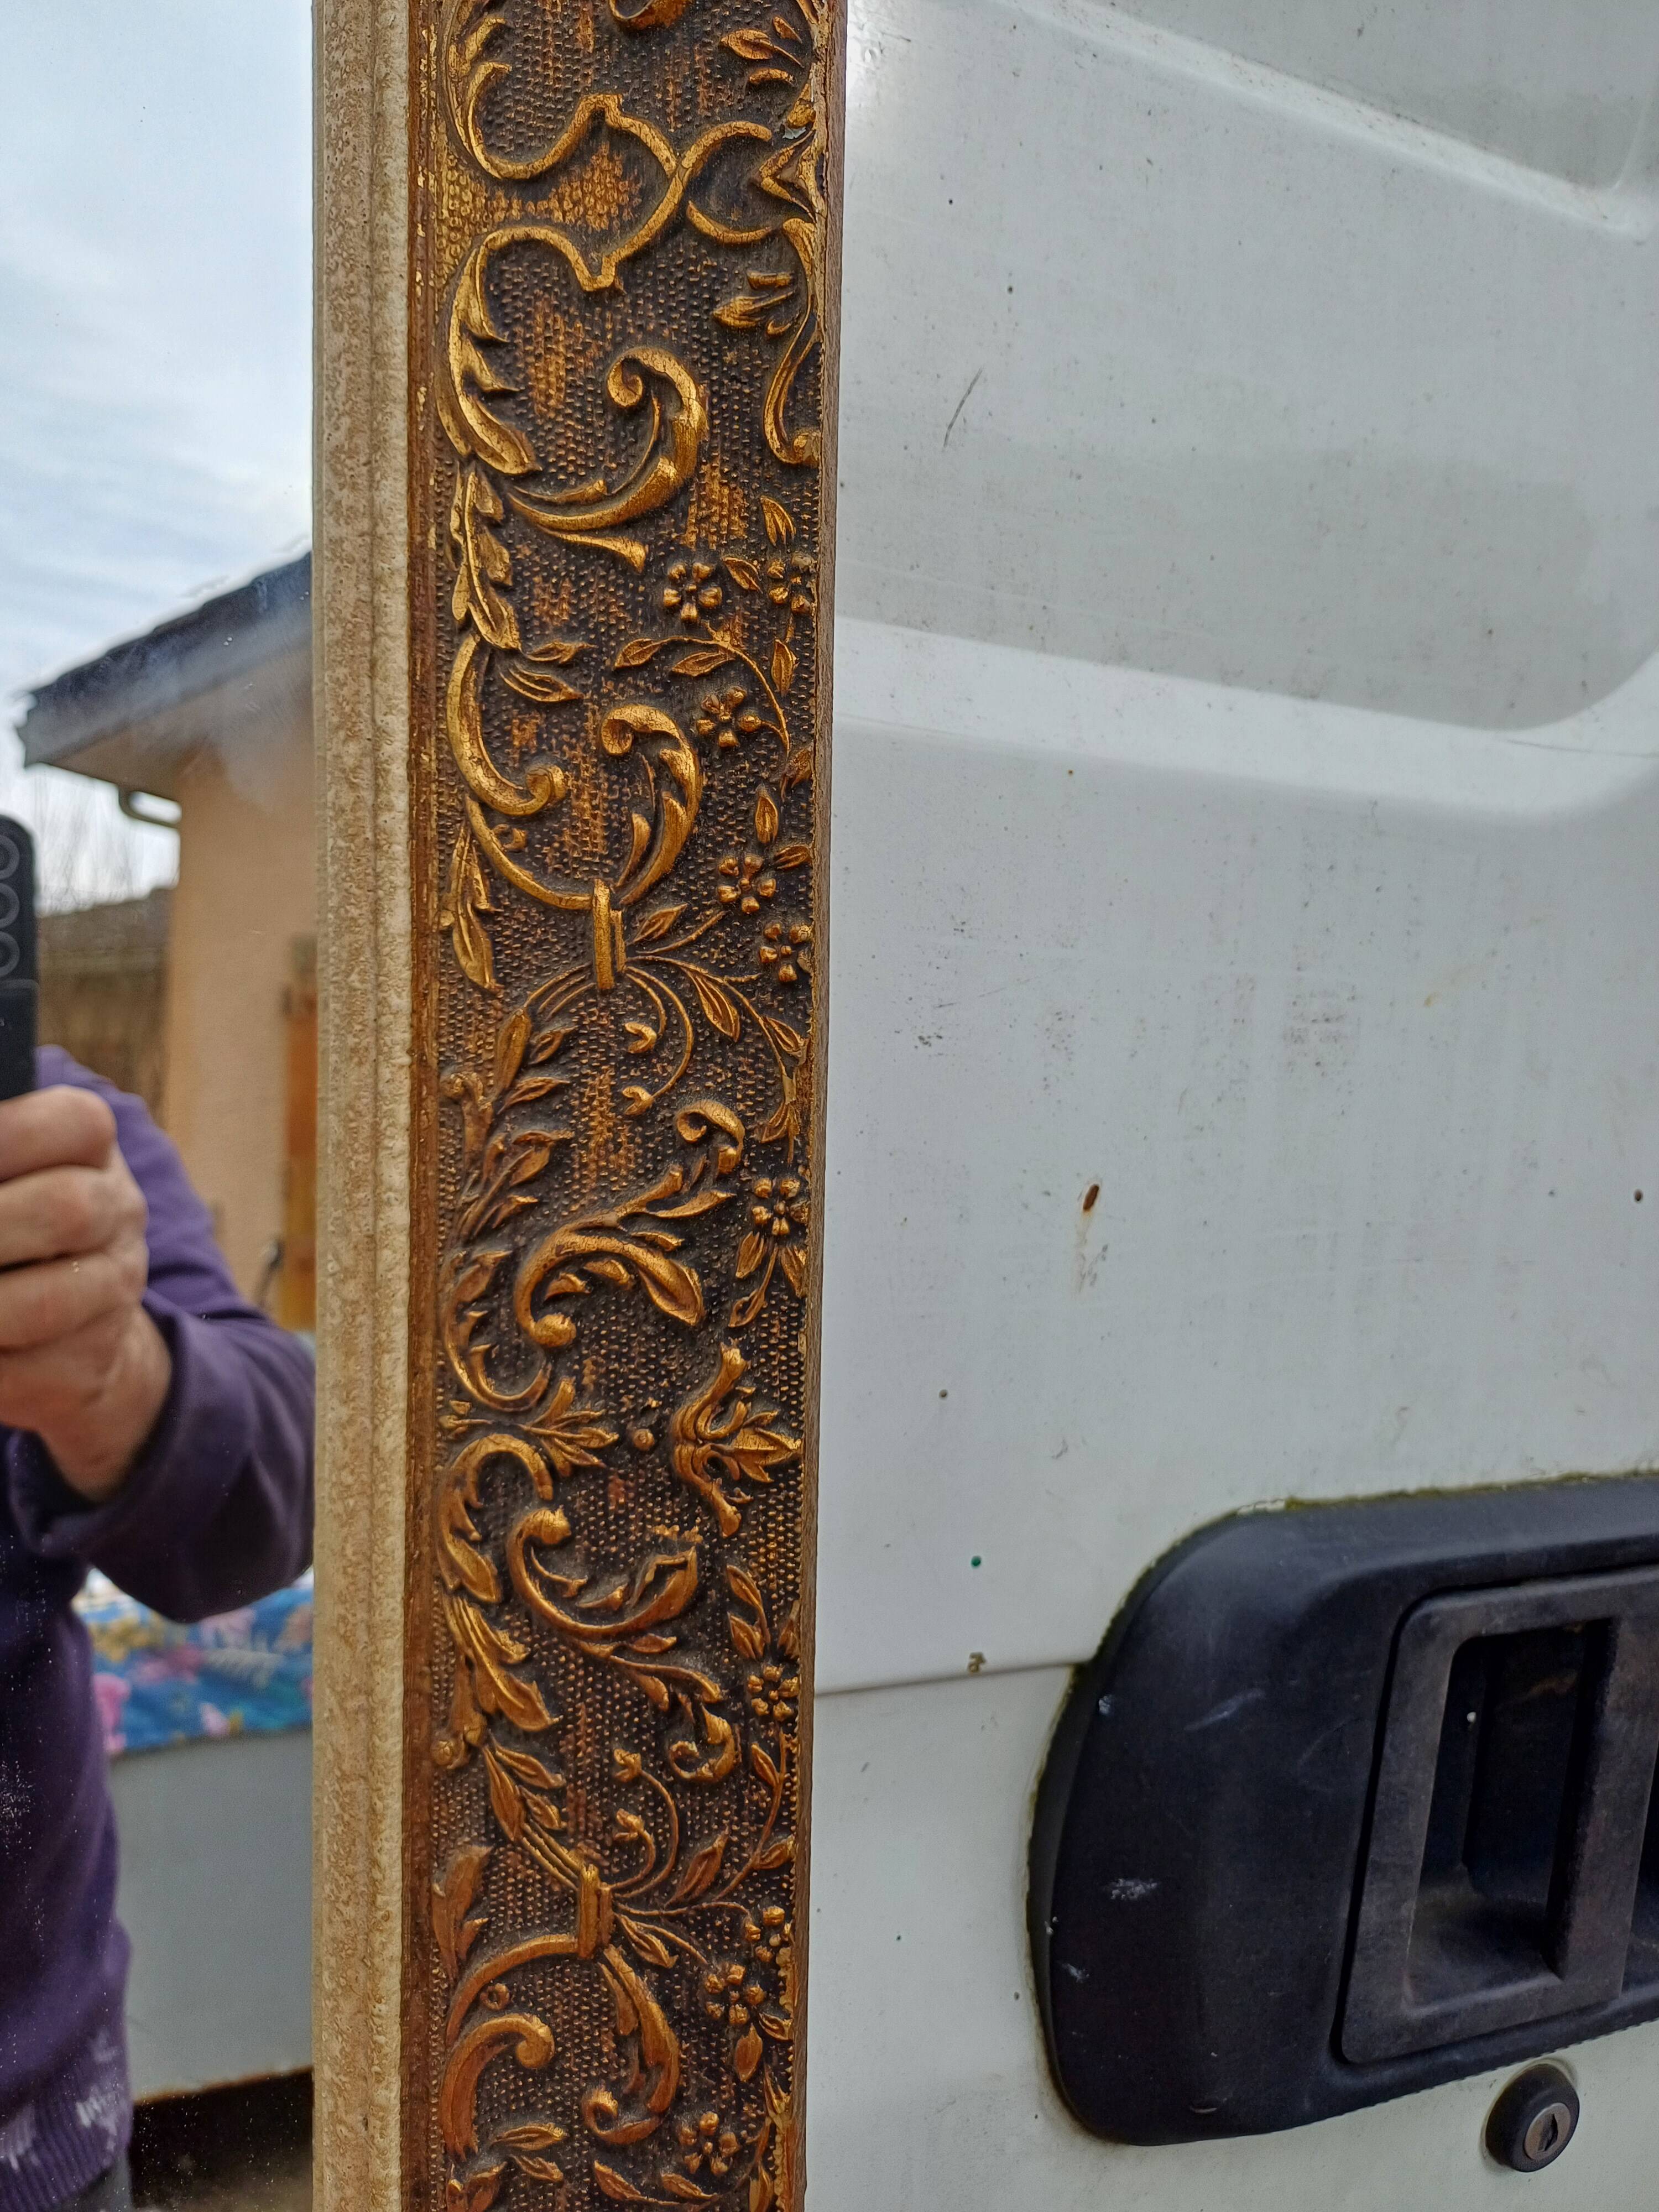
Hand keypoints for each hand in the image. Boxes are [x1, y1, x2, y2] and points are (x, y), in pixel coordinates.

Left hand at [0, 1086, 171, 1502]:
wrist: (71, 1330)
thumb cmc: (7, 1224)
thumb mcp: (4, 1171)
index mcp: (93, 1153)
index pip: (78, 1124)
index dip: (10, 1133)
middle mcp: (119, 1216)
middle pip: (66, 1210)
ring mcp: (113, 1295)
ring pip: (46, 1302)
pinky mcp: (86, 1366)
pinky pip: (20, 1373)